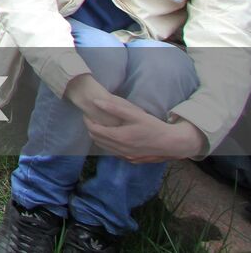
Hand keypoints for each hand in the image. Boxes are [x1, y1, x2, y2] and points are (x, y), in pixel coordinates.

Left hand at [84, 95, 205, 162]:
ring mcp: (124, 155)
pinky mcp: (129, 157)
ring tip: (100, 124)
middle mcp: (119, 149)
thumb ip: (114, 108)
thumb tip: (95, 102)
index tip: (88, 112)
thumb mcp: (135, 114)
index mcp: (119, 137)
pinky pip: (111, 150)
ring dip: (98, 136)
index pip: (94, 130)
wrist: (170, 143)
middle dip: (91, 128)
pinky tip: (111, 134)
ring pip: (102, 146)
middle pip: (96, 139)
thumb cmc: (153, 126)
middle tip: (92, 117)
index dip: (88, 121)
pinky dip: (106, 143)